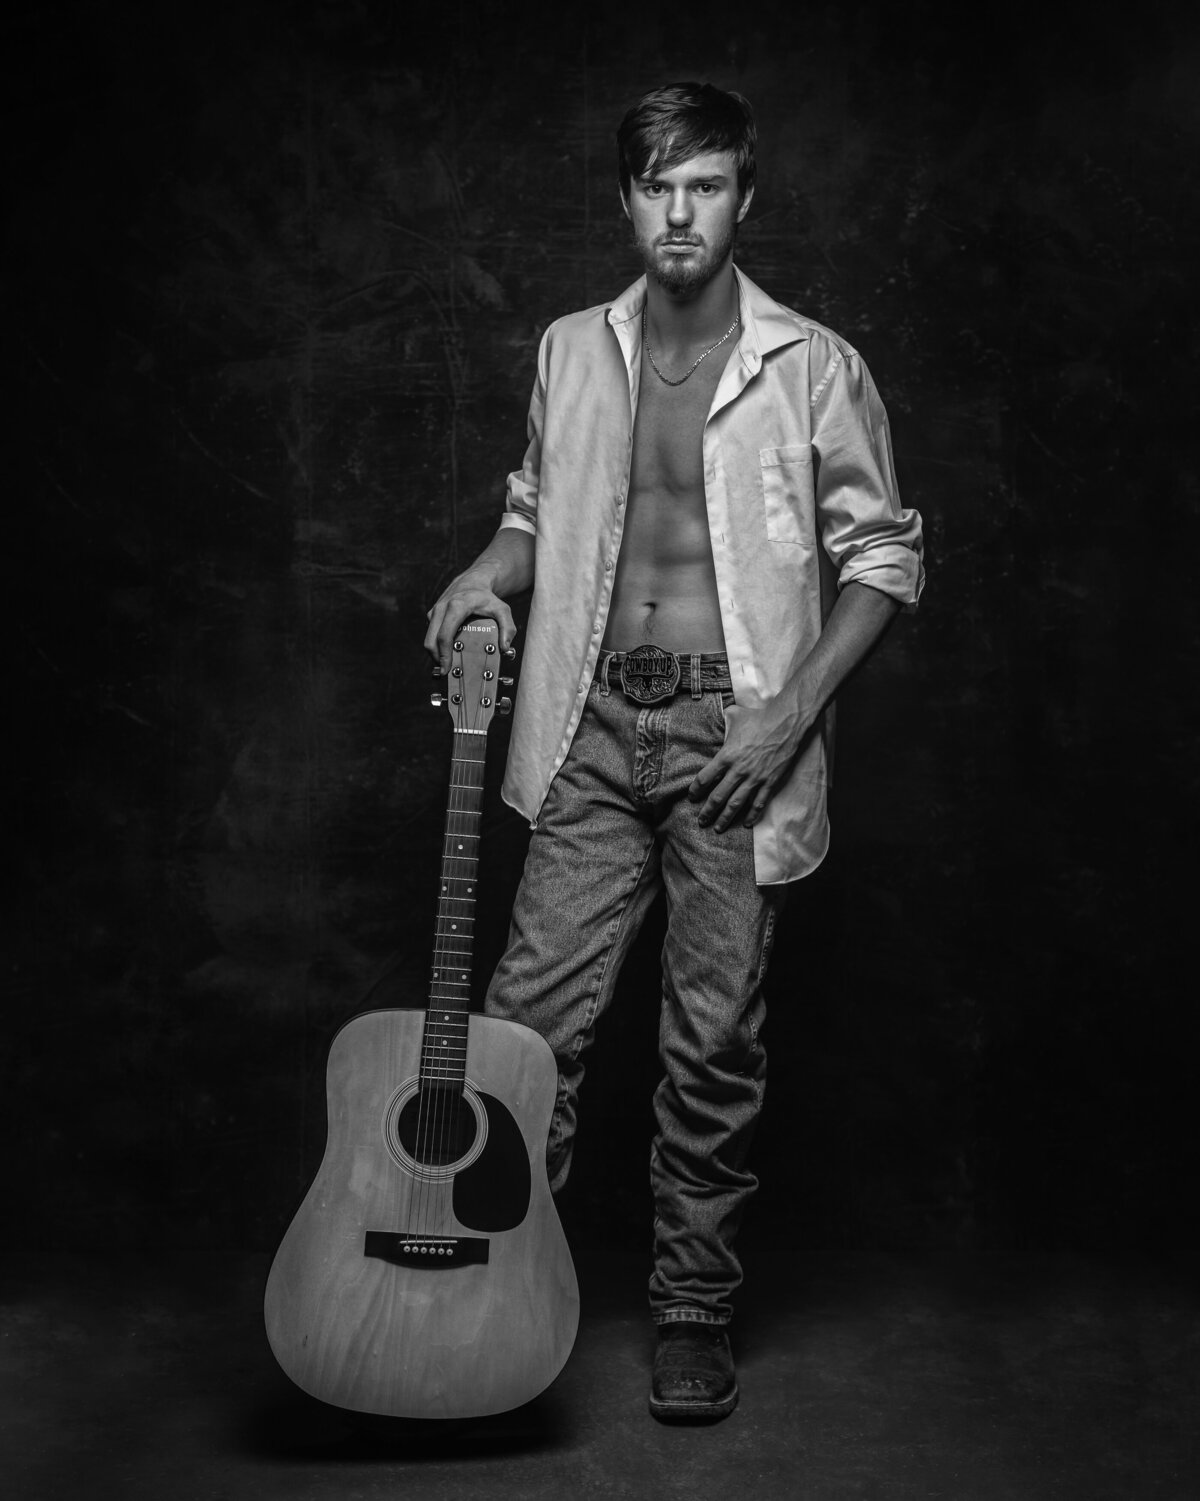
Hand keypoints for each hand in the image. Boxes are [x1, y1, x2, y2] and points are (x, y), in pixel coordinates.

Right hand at [424, 573, 516, 674]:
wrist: (473, 582)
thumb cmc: (487, 597)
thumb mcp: (502, 610)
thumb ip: (508, 628)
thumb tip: (505, 648)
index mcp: (456, 606)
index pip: (445, 635)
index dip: (444, 655)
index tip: (446, 670)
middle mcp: (441, 608)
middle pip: (431, 640)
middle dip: (437, 659)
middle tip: (447, 672)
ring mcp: (434, 612)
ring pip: (428, 639)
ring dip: (437, 654)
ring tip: (449, 665)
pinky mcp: (432, 616)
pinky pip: (431, 635)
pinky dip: (437, 646)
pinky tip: (448, 653)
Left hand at [688, 699, 810, 832]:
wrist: (786, 724)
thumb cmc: (759, 718)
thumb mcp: (735, 716)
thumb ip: (723, 720)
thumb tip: (717, 715)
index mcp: (726, 755)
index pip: (705, 778)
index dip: (696, 790)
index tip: (692, 797)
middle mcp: (738, 770)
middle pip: (718, 796)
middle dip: (707, 811)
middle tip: (701, 821)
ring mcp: (754, 778)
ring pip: (736, 804)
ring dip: (725, 818)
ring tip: (717, 828)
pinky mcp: (769, 782)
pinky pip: (758, 803)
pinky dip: (752, 815)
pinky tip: (746, 824)